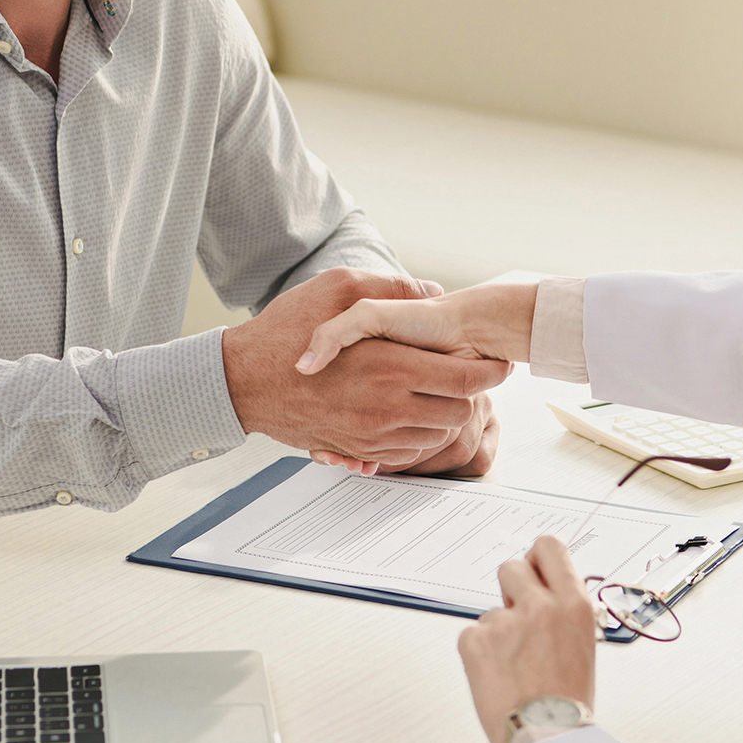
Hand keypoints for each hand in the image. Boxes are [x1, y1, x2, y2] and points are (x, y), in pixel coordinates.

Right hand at [221, 269, 511, 466]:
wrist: (243, 381)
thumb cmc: (285, 331)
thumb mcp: (336, 288)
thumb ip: (390, 288)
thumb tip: (431, 290)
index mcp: (389, 365)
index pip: (465, 379)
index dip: (491, 373)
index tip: (499, 363)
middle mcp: (386, 407)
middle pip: (459, 413)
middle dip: (472, 396)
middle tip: (471, 377)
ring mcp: (372, 435)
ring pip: (437, 437)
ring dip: (447, 416)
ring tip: (441, 392)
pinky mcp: (357, 450)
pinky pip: (407, 454)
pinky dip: (419, 437)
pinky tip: (413, 412)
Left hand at [458, 534, 598, 742]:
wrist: (548, 738)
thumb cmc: (568, 702)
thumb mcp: (582, 644)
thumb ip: (562, 611)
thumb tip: (545, 591)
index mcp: (573, 604)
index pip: (549, 547)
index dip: (537, 557)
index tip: (534, 568)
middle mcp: (540, 606)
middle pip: (511, 567)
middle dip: (512, 589)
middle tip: (519, 618)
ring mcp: (505, 622)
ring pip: (491, 609)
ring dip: (498, 630)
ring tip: (514, 665)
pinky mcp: (475, 641)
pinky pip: (472, 634)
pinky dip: (479, 652)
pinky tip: (497, 675)